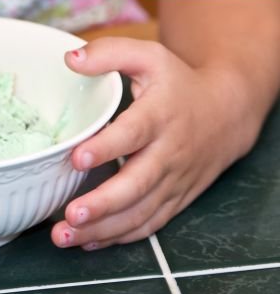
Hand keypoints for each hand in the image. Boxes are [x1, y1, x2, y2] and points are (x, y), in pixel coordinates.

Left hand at [51, 38, 250, 249]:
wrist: (225, 113)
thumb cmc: (178, 83)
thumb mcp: (149, 56)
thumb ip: (109, 53)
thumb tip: (70, 58)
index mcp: (160, 115)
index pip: (133, 134)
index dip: (106, 147)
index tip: (77, 158)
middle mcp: (168, 153)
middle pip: (137, 185)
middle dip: (103, 203)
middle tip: (71, 213)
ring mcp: (173, 181)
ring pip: (140, 212)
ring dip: (103, 228)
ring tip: (67, 235)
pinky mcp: (175, 199)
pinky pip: (149, 224)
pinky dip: (120, 236)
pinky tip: (89, 240)